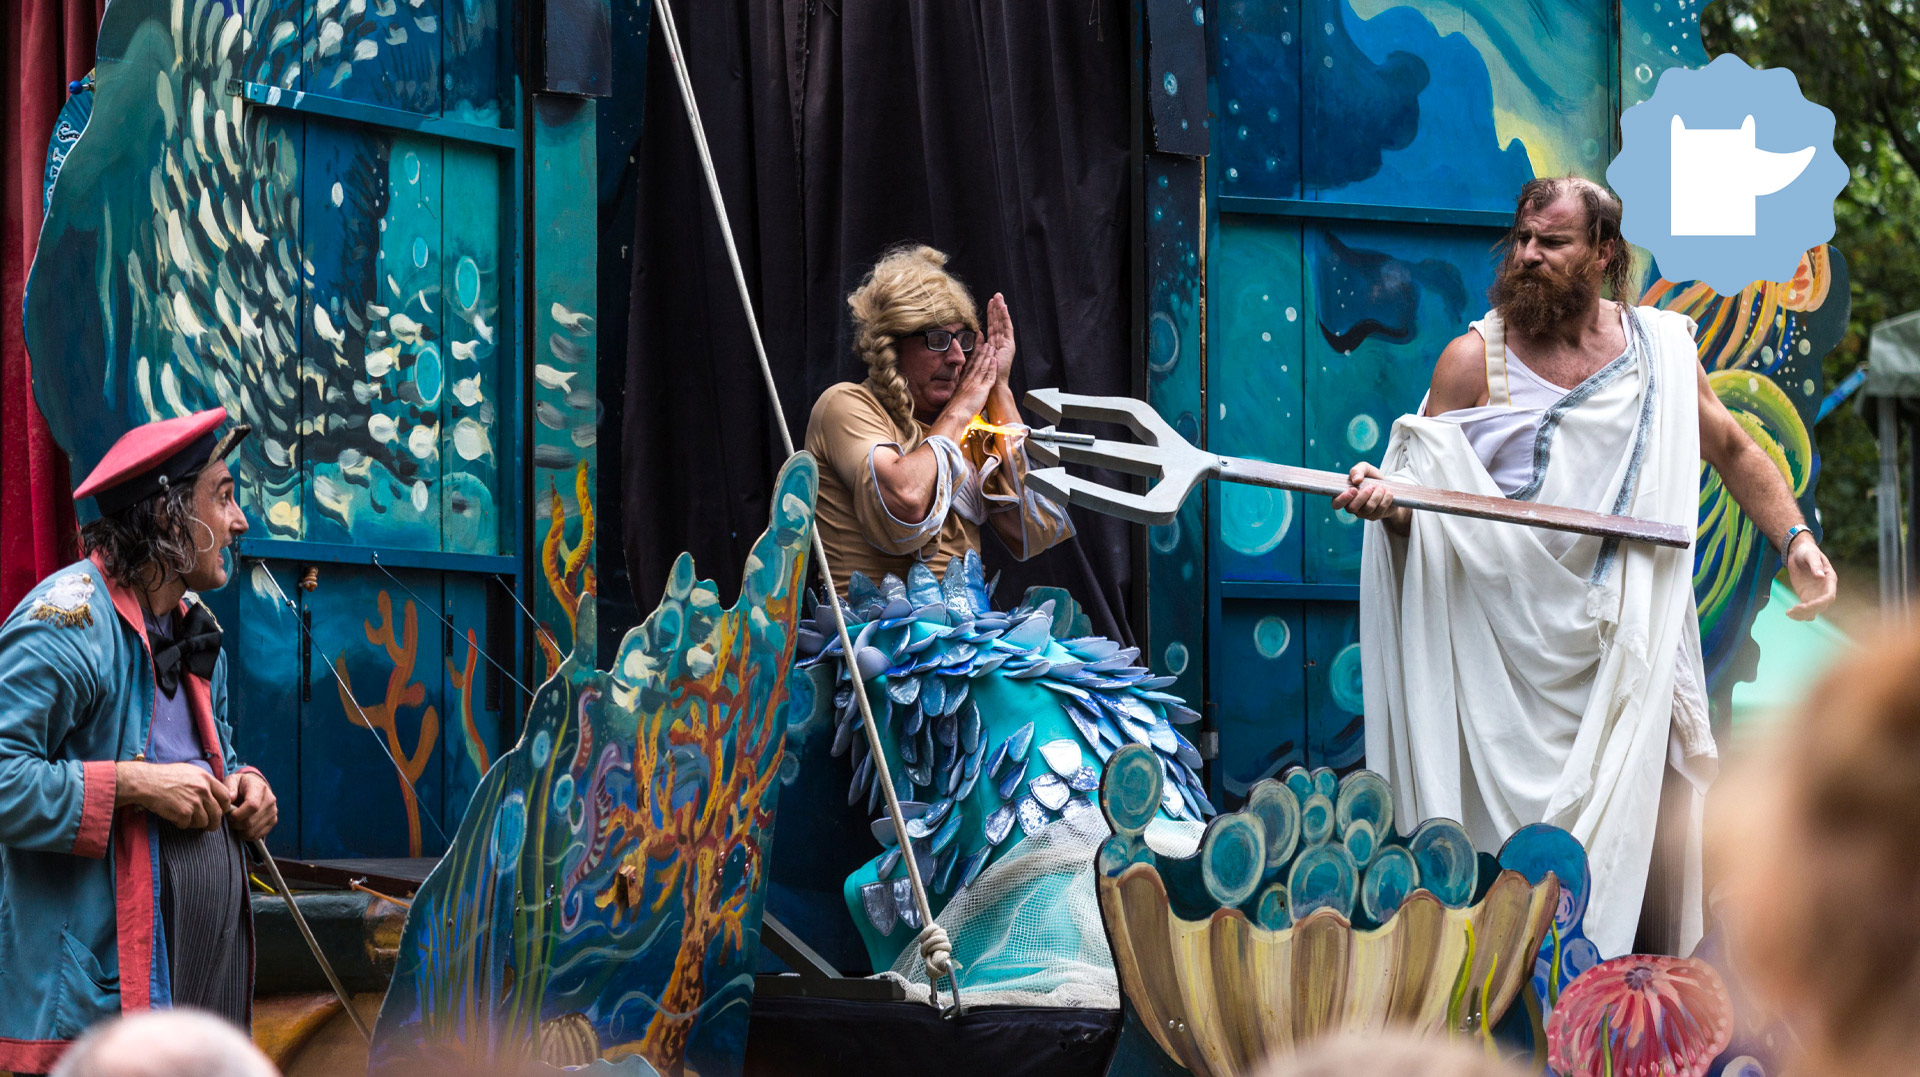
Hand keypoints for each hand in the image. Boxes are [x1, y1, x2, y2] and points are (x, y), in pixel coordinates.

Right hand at [115, 761, 231, 829]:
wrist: (146, 782)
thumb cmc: (164, 776)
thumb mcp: (189, 771)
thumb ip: (203, 781)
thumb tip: (214, 794)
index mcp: (206, 779)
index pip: (226, 797)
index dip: (224, 807)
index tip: (220, 812)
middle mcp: (203, 790)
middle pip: (218, 813)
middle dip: (214, 822)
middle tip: (210, 826)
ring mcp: (194, 802)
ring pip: (204, 822)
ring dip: (196, 823)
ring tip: (186, 818)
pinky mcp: (183, 813)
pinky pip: (188, 825)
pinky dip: (181, 824)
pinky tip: (174, 817)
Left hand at [226, 770, 278, 841]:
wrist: (256, 786)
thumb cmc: (241, 784)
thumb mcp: (233, 780)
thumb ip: (229, 787)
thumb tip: (230, 799)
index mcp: (259, 789)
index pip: (252, 806)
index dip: (238, 815)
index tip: (229, 815)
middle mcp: (270, 800)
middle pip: (251, 821)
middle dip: (236, 824)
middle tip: (230, 820)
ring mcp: (273, 812)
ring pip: (253, 831)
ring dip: (240, 831)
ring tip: (236, 823)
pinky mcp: (273, 820)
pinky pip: (259, 835)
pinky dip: (248, 835)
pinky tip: (243, 827)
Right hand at [942, 346, 998, 423]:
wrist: (955, 415)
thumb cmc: (955, 410)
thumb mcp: (956, 397)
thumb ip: (960, 391)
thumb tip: (961, 391)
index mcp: (962, 381)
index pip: (969, 364)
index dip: (972, 354)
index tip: (975, 346)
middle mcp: (968, 380)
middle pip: (975, 362)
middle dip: (980, 350)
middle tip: (983, 340)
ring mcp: (975, 383)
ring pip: (982, 366)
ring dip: (987, 355)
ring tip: (991, 346)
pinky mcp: (981, 389)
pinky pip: (988, 376)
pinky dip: (992, 368)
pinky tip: (994, 360)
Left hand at [981, 293, 1015, 388]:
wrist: (992, 387)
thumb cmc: (983, 376)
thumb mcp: (976, 358)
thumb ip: (976, 346)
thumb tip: (975, 334)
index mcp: (994, 345)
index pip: (992, 326)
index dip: (991, 315)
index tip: (989, 303)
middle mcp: (1001, 343)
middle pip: (998, 322)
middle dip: (997, 308)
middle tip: (996, 295)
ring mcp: (1006, 343)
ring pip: (1003, 322)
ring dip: (1001, 309)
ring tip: (999, 297)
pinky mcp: (1009, 345)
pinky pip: (1007, 328)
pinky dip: (1005, 317)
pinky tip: (1003, 307)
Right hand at [1331, 462, 1409, 529]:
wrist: (1387, 487)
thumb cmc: (1371, 478)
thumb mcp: (1365, 469)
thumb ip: (1357, 470)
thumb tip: (1356, 480)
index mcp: (1344, 496)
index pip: (1336, 503)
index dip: (1343, 499)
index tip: (1354, 490)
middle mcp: (1351, 507)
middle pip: (1353, 507)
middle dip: (1364, 495)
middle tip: (1371, 486)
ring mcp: (1363, 514)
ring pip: (1368, 508)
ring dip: (1377, 495)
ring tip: (1381, 487)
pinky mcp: (1375, 516)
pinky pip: (1380, 509)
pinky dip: (1386, 498)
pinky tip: (1388, 492)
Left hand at [1783, 534, 1836, 620]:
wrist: (1798, 552)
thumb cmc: (1807, 551)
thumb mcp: (1811, 554)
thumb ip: (1815, 564)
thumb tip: (1820, 576)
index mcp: (1829, 579)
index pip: (1829, 596)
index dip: (1821, 602)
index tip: (1808, 605)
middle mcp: (1824, 589)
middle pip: (1821, 606)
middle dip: (1809, 610)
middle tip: (1794, 609)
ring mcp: (1815, 594)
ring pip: (1813, 611)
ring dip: (1803, 615)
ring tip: (1789, 613)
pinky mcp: (1806, 596)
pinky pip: (1805, 609)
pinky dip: (1798, 614)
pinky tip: (1789, 613)